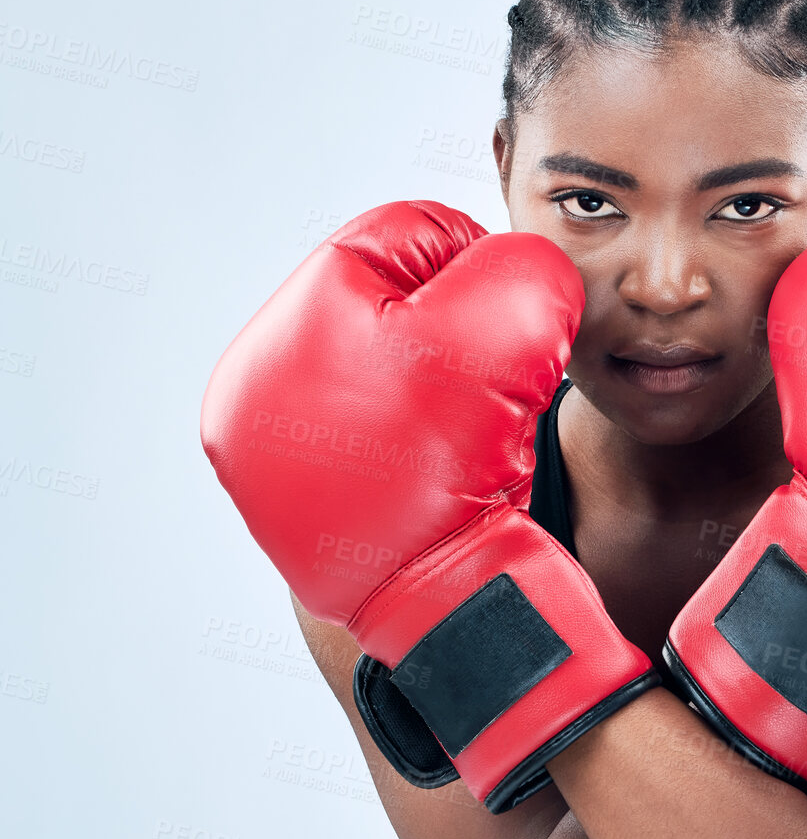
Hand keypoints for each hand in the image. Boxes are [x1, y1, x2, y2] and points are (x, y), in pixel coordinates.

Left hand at [201, 200, 658, 810]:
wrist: (444, 600)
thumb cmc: (466, 464)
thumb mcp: (509, 329)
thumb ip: (521, 267)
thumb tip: (518, 273)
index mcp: (288, 325)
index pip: (398, 239)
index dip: (477, 263)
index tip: (516, 316)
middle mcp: (253, 385)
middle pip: (380, 303)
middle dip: (451, 324)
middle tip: (496, 374)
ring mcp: (265, 449)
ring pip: (373, 365)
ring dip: (433, 378)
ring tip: (469, 422)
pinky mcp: (291, 499)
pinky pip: (364, 429)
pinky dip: (410, 432)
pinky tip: (440, 458)